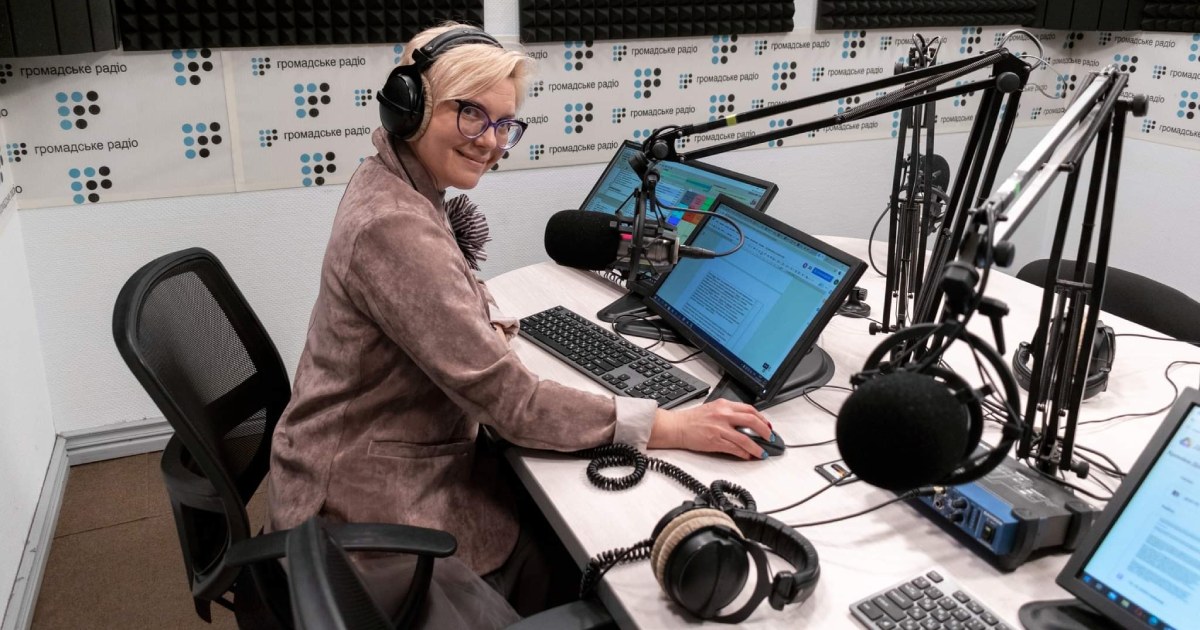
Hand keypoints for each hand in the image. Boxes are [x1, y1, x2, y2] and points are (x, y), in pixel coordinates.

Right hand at [647, 398, 773, 459]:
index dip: (763, 418)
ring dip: (756, 447)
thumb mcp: (713, 409)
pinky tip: (748, 456)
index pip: (749, 409)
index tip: (768, 426)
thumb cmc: (692, 420)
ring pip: (745, 438)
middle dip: (765, 431)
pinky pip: (734, 448)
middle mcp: (723, 414)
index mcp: (724, 405)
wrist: (676, 426)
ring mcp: (720, 428)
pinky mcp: (715, 441)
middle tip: (771, 438)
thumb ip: (729, 413)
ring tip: (762, 453)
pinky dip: (744, 453)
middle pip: (752, 421)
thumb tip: (745, 423)